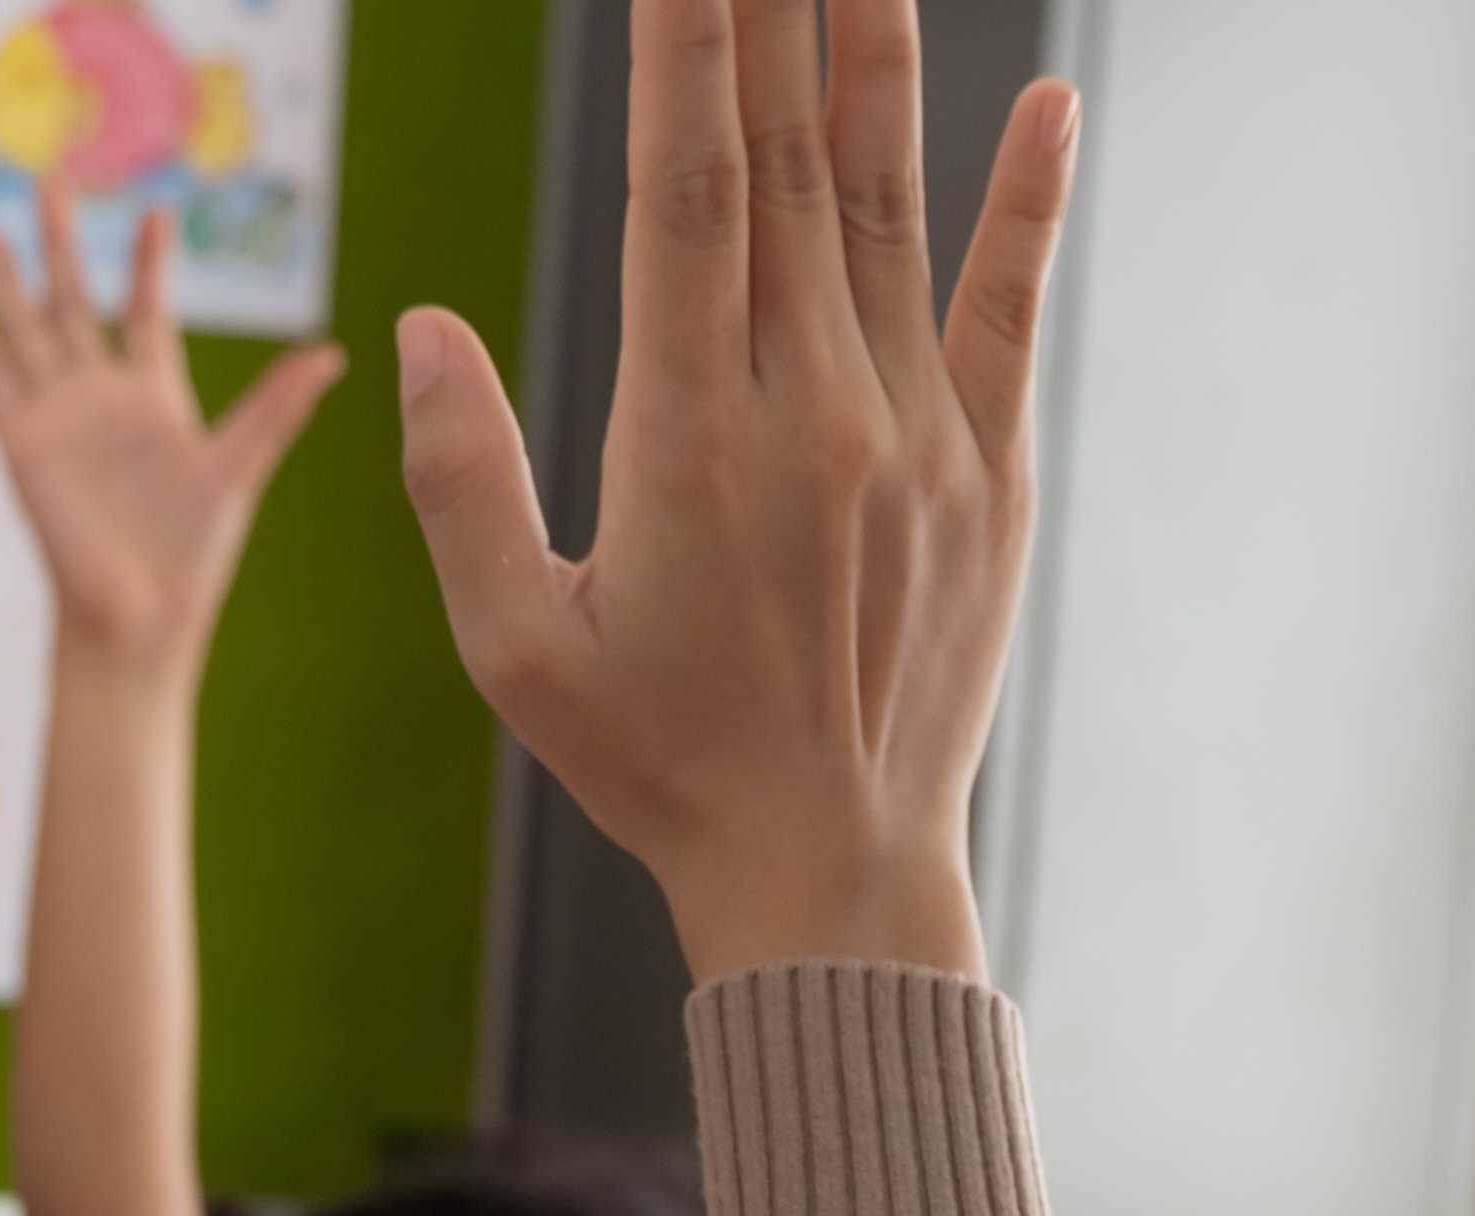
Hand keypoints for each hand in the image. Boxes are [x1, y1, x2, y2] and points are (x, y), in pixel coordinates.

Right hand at [0, 184, 342, 687]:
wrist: (136, 617)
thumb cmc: (193, 554)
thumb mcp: (239, 466)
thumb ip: (278, 407)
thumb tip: (332, 356)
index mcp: (156, 397)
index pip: (149, 311)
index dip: (150, 261)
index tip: (154, 208)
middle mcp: (101, 398)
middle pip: (76, 303)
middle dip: (63, 245)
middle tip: (49, 180)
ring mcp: (57, 417)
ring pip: (27, 330)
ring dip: (7, 280)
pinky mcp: (21, 443)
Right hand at [391, 0, 1073, 981]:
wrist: (830, 872)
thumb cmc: (656, 763)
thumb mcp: (518, 645)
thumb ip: (463, 482)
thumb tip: (426, 329)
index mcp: (687, 440)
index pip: (680, 194)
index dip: (681, 54)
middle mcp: (812, 413)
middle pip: (780, 166)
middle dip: (763, 18)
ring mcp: (915, 435)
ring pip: (885, 208)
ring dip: (872, 62)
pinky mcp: (987, 471)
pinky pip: (1005, 305)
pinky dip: (1026, 199)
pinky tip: (1047, 101)